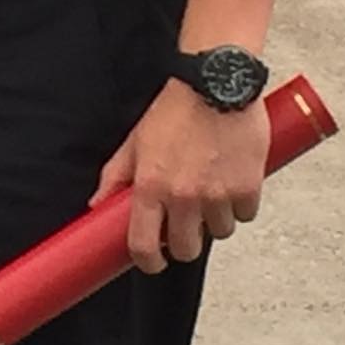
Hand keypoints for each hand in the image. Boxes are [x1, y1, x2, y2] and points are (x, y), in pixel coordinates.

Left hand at [90, 80, 270, 274]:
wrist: (215, 82)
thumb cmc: (175, 109)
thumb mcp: (136, 140)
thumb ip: (115, 176)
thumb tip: (97, 204)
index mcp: (151, 186)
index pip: (144, 246)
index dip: (148, 262)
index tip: (153, 261)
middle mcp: (183, 196)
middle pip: (186, 249)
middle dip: (185, 240)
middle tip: (186, 220)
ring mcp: (217, 194)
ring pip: (220, 232)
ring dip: (215, 218)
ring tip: (211, 187)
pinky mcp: (247, 188)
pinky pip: (245, 215)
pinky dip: (240, 203)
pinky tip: (232, 179)